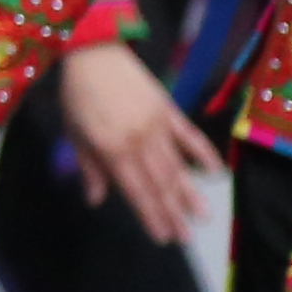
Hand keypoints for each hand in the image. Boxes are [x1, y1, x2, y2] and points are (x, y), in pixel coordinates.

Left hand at [52, 39, 225, 246]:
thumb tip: (96, 200)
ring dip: (189, 192)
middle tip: (187, 239)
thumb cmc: (78, 95)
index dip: (150, 216)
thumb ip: (90, 168)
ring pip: (176, 166)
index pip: (135, 190)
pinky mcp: (168, 110)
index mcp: (112, 149)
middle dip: (173, 213)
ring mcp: (157, 125)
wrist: (95, 52)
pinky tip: (216, 172)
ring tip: (203, 216)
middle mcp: (138, 141)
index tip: (163, 238)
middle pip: (159, 183)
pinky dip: (203, 154)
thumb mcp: (75, 133)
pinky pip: (189, 136)